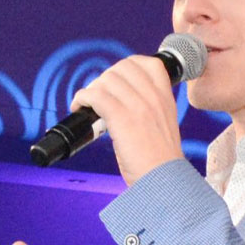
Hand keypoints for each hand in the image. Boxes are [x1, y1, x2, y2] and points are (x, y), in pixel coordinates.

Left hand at [68, 53, 185, 186]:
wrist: (164, 181)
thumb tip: (122, 103)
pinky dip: (82, 98)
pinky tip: (79, 107)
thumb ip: (150, 109)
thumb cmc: (159, 162)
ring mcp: (138, 105)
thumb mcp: (163, 126)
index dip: (126, 68)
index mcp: (165, 97)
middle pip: (122, 68)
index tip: (116, 82)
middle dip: (105, 79)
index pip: (147, 63)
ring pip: (107, 80)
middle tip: (98, 98)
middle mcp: (153, 96)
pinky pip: (96, 95)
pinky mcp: (121, 117)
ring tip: (87, 105)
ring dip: (92, 90)